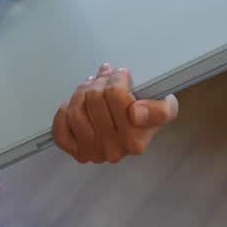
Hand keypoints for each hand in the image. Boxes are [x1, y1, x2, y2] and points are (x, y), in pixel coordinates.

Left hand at [52, 63, 178, 164]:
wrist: (136, 132)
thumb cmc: (148, 114)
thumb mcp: (165, 106)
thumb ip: (161, 110)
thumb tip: (136, 113)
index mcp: (136, 140)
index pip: (116, 95)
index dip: (117, 78)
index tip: (122, 73)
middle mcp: (115, 150)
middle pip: (94, 98)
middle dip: (99, 81)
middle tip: (104, 76)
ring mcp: (94, 153)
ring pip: (75, 111)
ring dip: (81, 93)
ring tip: (91, 87)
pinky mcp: (77, 152)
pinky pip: (60, 133)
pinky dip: (62, 116)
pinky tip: (72, 107)